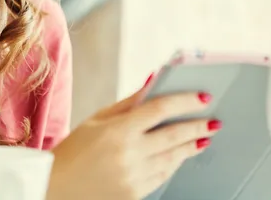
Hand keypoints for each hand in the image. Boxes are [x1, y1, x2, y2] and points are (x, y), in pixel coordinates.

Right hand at [47, 81, 219, 199]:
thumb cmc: (75, 149)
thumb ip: (129, 103)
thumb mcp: (98, 120)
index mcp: (118, 130)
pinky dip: (174, 164)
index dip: (184, 101)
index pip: (160, 109)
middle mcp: (128, 154)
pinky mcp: (135, 194)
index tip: (203, 97)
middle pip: (174, 136)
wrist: (56, 187)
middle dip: (197, 127)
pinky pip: (163, 176)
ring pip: (173, 159)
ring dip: (191, 147)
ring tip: (203, 138)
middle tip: (214, 121)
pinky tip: (181, 156)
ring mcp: (133, 177)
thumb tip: (154, 81)